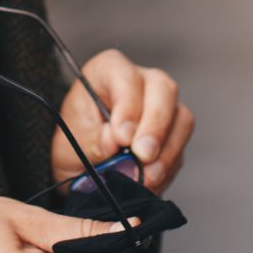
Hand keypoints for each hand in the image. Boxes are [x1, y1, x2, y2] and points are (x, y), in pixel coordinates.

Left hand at [51, 51, 193, 192]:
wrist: (82, 166)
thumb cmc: (73, 142)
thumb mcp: (71, 142)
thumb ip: (93, 140)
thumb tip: (114, 141)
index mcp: (109, 70)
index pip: (126, 78)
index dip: (128, 106)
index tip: (122, 137)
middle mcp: (142, 82)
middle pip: (164, 90)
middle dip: (156, 126)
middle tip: (143, 155)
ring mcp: (162, 107)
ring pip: (182, 118)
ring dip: (167, 150)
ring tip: (147, 176)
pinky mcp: (173, 134)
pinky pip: (180, 147)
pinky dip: (168, 167)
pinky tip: (151, 182)